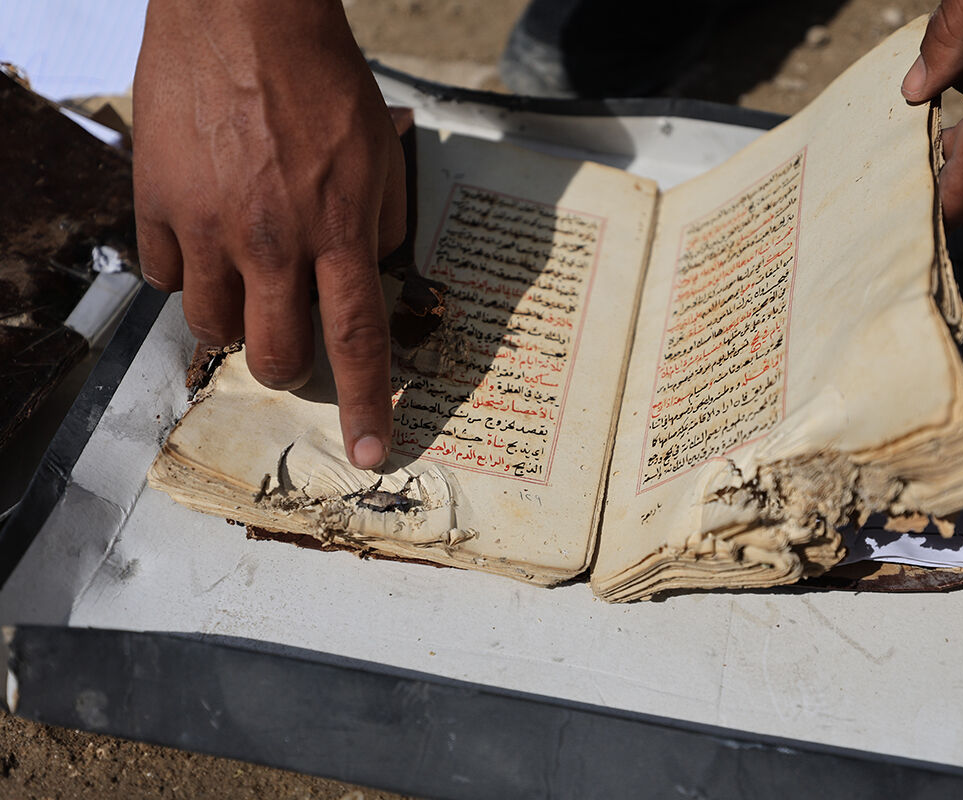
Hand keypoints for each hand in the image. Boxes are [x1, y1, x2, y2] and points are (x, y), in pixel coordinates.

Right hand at [133, 0, 404, 468]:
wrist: (243, 14)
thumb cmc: (323, 81)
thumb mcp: (381, 155)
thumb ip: (380, 227)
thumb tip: (375, 276)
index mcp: (339, 231)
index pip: (358, 342)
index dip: (366, 407)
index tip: (371, 454)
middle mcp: (274, 241)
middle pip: (276, 355)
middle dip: (288, 366)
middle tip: (291, 340)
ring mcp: (209, 225)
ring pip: (213, 329)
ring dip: (235, 323)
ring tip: (246, 283)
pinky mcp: (157, 203)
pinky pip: (168, 276)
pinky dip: (189, 274)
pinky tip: (204, 239)